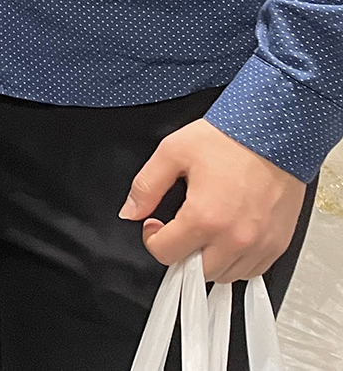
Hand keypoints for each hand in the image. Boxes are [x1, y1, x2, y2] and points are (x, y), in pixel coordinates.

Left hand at [122, 118, 305, 282]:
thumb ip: (146, 186)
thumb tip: (130, 212)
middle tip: (179, 228)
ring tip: (204, 232)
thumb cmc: (228, 140)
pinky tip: (227, 238)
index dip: (152, 238)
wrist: (274, 134)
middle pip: (195, 272)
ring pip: (225, 276)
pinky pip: (253, 271)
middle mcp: (235, 239)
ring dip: (208, 260)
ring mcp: (260, 245)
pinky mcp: (278, 244)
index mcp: (205, 218)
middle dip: (180, 252)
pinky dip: (236, 262)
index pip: (166, 253)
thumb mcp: (173, 152)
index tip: (155, 223)